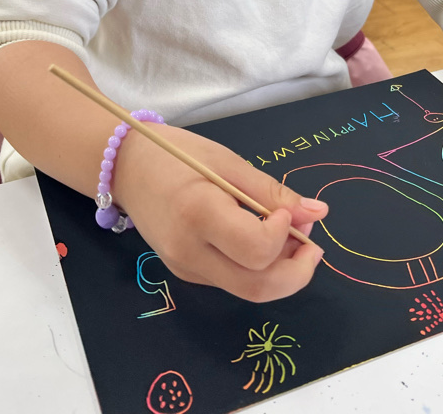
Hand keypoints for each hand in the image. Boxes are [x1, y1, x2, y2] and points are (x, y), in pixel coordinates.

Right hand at [114, 123, 327, 300]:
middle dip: (296, 273)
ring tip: (289, 237)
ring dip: (279, 270)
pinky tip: (260, 238)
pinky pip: (230, 279)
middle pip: (257, 288)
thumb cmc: (176, 153)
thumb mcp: (227, 162)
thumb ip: (272, 192)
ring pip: (246, 288)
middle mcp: (189, 252)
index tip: (287, 209)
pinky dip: (255, 267)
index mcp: (199, 215)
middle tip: (313, 244)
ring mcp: (184, 268)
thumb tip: (318, 213)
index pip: (257, 250)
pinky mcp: (184, 272)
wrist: (124, 166)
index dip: (285, 233)